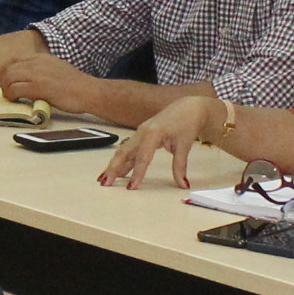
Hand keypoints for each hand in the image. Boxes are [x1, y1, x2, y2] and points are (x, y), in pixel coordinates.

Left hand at [0, 51, 89, 106]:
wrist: (88, 91)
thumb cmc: (75, 85)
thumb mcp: (57, 68)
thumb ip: (42, 69)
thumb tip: (28, 77)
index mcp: (41, 57)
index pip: (14, 59)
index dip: (6, 70)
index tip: (5, 80)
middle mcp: (37, 63)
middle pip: (8, 68)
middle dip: (3, 81)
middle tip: (7, 92)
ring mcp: (37, 74)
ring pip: (9, 78)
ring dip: (6, 89)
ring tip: (12, 97)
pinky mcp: (39, 87)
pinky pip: (15, 89)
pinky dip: (12, 96)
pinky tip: (17, 101)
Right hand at [104, 96, 220, 191]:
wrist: (188, 108)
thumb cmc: (186, 122)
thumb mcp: (184, 145)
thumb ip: (180, 166)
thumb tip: (182, 184)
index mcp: (153, 132)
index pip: (143, 158)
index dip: (137, 174)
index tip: (131, 187)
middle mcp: (142, 131)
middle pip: (124, 152)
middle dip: (113, 168)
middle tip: (106, 183)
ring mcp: (140, 133)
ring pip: (123, 151)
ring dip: (114, 165)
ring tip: (105, 179)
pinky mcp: (141, 135)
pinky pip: (129, 149)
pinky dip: (122, 161)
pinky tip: (118, 171)